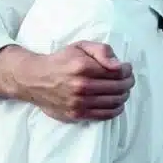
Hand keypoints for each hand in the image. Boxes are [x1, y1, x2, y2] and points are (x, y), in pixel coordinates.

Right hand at [0, 42, 134, 121]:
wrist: (34, 79)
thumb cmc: (61, 61)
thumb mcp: (81, 47)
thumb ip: (102, 51)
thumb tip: (118, 65)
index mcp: (83, 67)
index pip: (117, 72)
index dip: (127, 70)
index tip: (127, 68)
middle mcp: (81, 86)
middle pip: (118, 87)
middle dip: (128, 82)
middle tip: (129, 79)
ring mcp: (78, 102)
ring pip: (114, 102)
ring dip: (124, 95)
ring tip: (123, 90)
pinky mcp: (76, 114)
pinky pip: (104, 115)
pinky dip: (116, 110)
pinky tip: (117, 103)